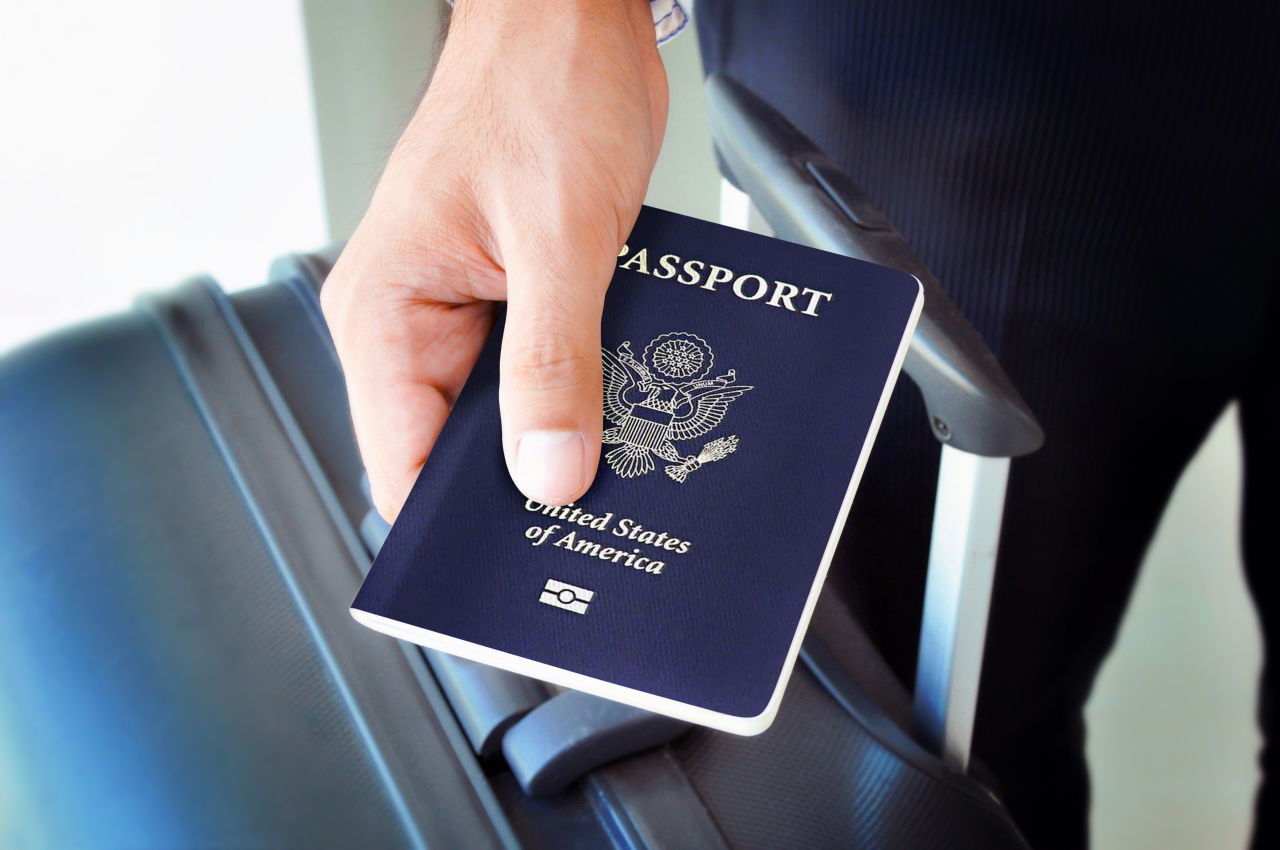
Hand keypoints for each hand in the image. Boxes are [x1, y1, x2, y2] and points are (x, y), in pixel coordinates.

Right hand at [321, 0, 667, 519]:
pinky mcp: (512, 296)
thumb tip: (548, 473)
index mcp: (385, 311)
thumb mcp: (558, 236)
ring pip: (505, 415)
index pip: (401, 465)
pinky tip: (624, 405)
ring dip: (559, 436)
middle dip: (523, 486)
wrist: (572, 16)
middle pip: (455, 451)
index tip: (518, 571)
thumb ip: (552, 363)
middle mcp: (411, 320)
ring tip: (619, 461)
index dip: (456, 530)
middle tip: (594, 521)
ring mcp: (463, 311)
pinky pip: (541, 370)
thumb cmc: (542, 85)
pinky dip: (581, 391)